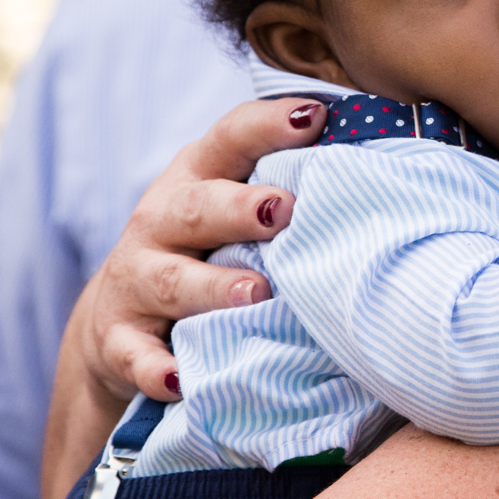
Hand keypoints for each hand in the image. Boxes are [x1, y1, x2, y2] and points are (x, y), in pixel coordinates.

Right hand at [71, 97, 325, 402]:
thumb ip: (286, 185)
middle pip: (197, 207)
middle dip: (239, 208)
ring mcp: (136, 281)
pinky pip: (137, 356)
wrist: (116, 322)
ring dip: (213, 288)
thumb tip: (382, 166)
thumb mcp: (232, 209)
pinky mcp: (119, 340)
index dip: (268, 126)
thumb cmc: (205, 250)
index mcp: (197, 177)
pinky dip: (158, 369)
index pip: (230, 139)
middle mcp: (160, 221)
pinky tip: (183, 380)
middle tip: (285, 211)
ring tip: (257, 294)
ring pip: (172, 280)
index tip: (315, 118)